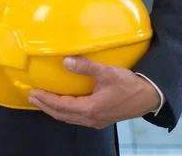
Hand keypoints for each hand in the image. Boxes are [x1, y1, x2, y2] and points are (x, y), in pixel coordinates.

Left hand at [28, 56, 160, 128]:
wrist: (150, 97)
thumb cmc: (129, 85)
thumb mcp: (107, 72)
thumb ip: (86, 66)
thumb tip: (66, 61)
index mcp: (90, 109)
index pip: (61, 106)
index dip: (45, 99)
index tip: (32, 92)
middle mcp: (91, 118)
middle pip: (61, 115)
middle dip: (45, 106)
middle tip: (32, 97)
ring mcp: (96, 121)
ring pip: (69, 118)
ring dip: (54, 110)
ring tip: (42, 101)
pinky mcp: (101, 119)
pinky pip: (77, 118)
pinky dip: (65, 112)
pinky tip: (62, 105)